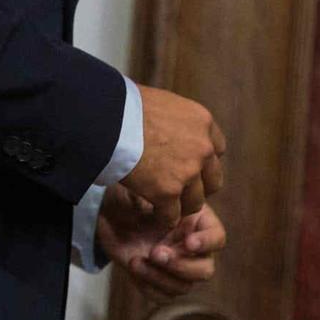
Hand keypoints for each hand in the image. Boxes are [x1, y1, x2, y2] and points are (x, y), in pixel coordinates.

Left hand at [97, 186, 225, 297]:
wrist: (106, 213)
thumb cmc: (129, 198)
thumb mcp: (141, 193)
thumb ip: (158, 201)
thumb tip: (169, 206)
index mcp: (196, 223)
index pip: (217, 238)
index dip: (207, 243)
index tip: (188, 242)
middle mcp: (191, 248)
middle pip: (205, 270)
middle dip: (182, 266)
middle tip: (155, 253)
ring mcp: (175, 266)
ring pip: (183, 286)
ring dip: (160, 278)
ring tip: (135, 261)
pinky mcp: (157, 279)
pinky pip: (162, 296)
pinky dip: (148, 286)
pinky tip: (132, 267)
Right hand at [121, 85, 225, 225]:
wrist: (103, 118)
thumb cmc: (122, 105)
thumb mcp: (159, 103)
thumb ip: (174, 121)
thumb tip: (167, 128)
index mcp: (201, 122)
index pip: (216, 149)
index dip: (202, 160)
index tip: (187, 164)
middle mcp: (202, 148)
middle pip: (212, 179)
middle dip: (198, 186)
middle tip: (178, 188)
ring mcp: (187, 172)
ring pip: (195, 201)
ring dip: (181, 204)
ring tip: (165, 205)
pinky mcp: (168, 191)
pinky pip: (172, 215)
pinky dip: (163, 217)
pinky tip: (153, 213)